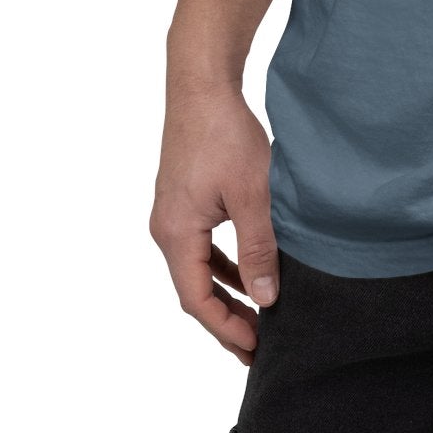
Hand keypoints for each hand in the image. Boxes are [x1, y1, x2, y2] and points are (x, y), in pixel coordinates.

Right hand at [150, 80, 279, 363]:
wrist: (202, 85)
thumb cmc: (224, 134)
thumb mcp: (251, 194)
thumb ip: (258, 248)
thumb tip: (266, 298)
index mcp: (176, 233)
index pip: (195, 300)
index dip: (226, 328)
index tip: (255, 347)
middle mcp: (166, 229)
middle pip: (193, 289)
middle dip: (226, 319)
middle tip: (258, 346)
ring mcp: (172, 214)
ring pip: (198, 269)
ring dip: (225, 293)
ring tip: (257, 317)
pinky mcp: (184, 199)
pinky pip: (201, 246)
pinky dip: (223, 265)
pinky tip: (247, 272)